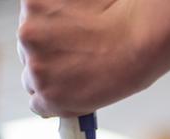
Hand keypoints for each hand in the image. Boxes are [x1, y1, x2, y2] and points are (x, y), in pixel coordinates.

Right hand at [18, 0, 150, 116]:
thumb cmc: (131, 64)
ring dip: (48, 28)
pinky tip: (76, 8)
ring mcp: (30, 35)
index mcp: (50, 98)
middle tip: (77, 45)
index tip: (61, 74)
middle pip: (29, 62)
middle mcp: (35, 70)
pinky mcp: (32, 4)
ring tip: (81, 26)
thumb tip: (63, 88)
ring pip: (30, 32)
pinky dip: (51, 4)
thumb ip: (71, 95)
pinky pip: (34, 5)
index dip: (51, 81)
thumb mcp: (97, 97)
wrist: (141, 31)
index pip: (34, 95)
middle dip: (49, 55)